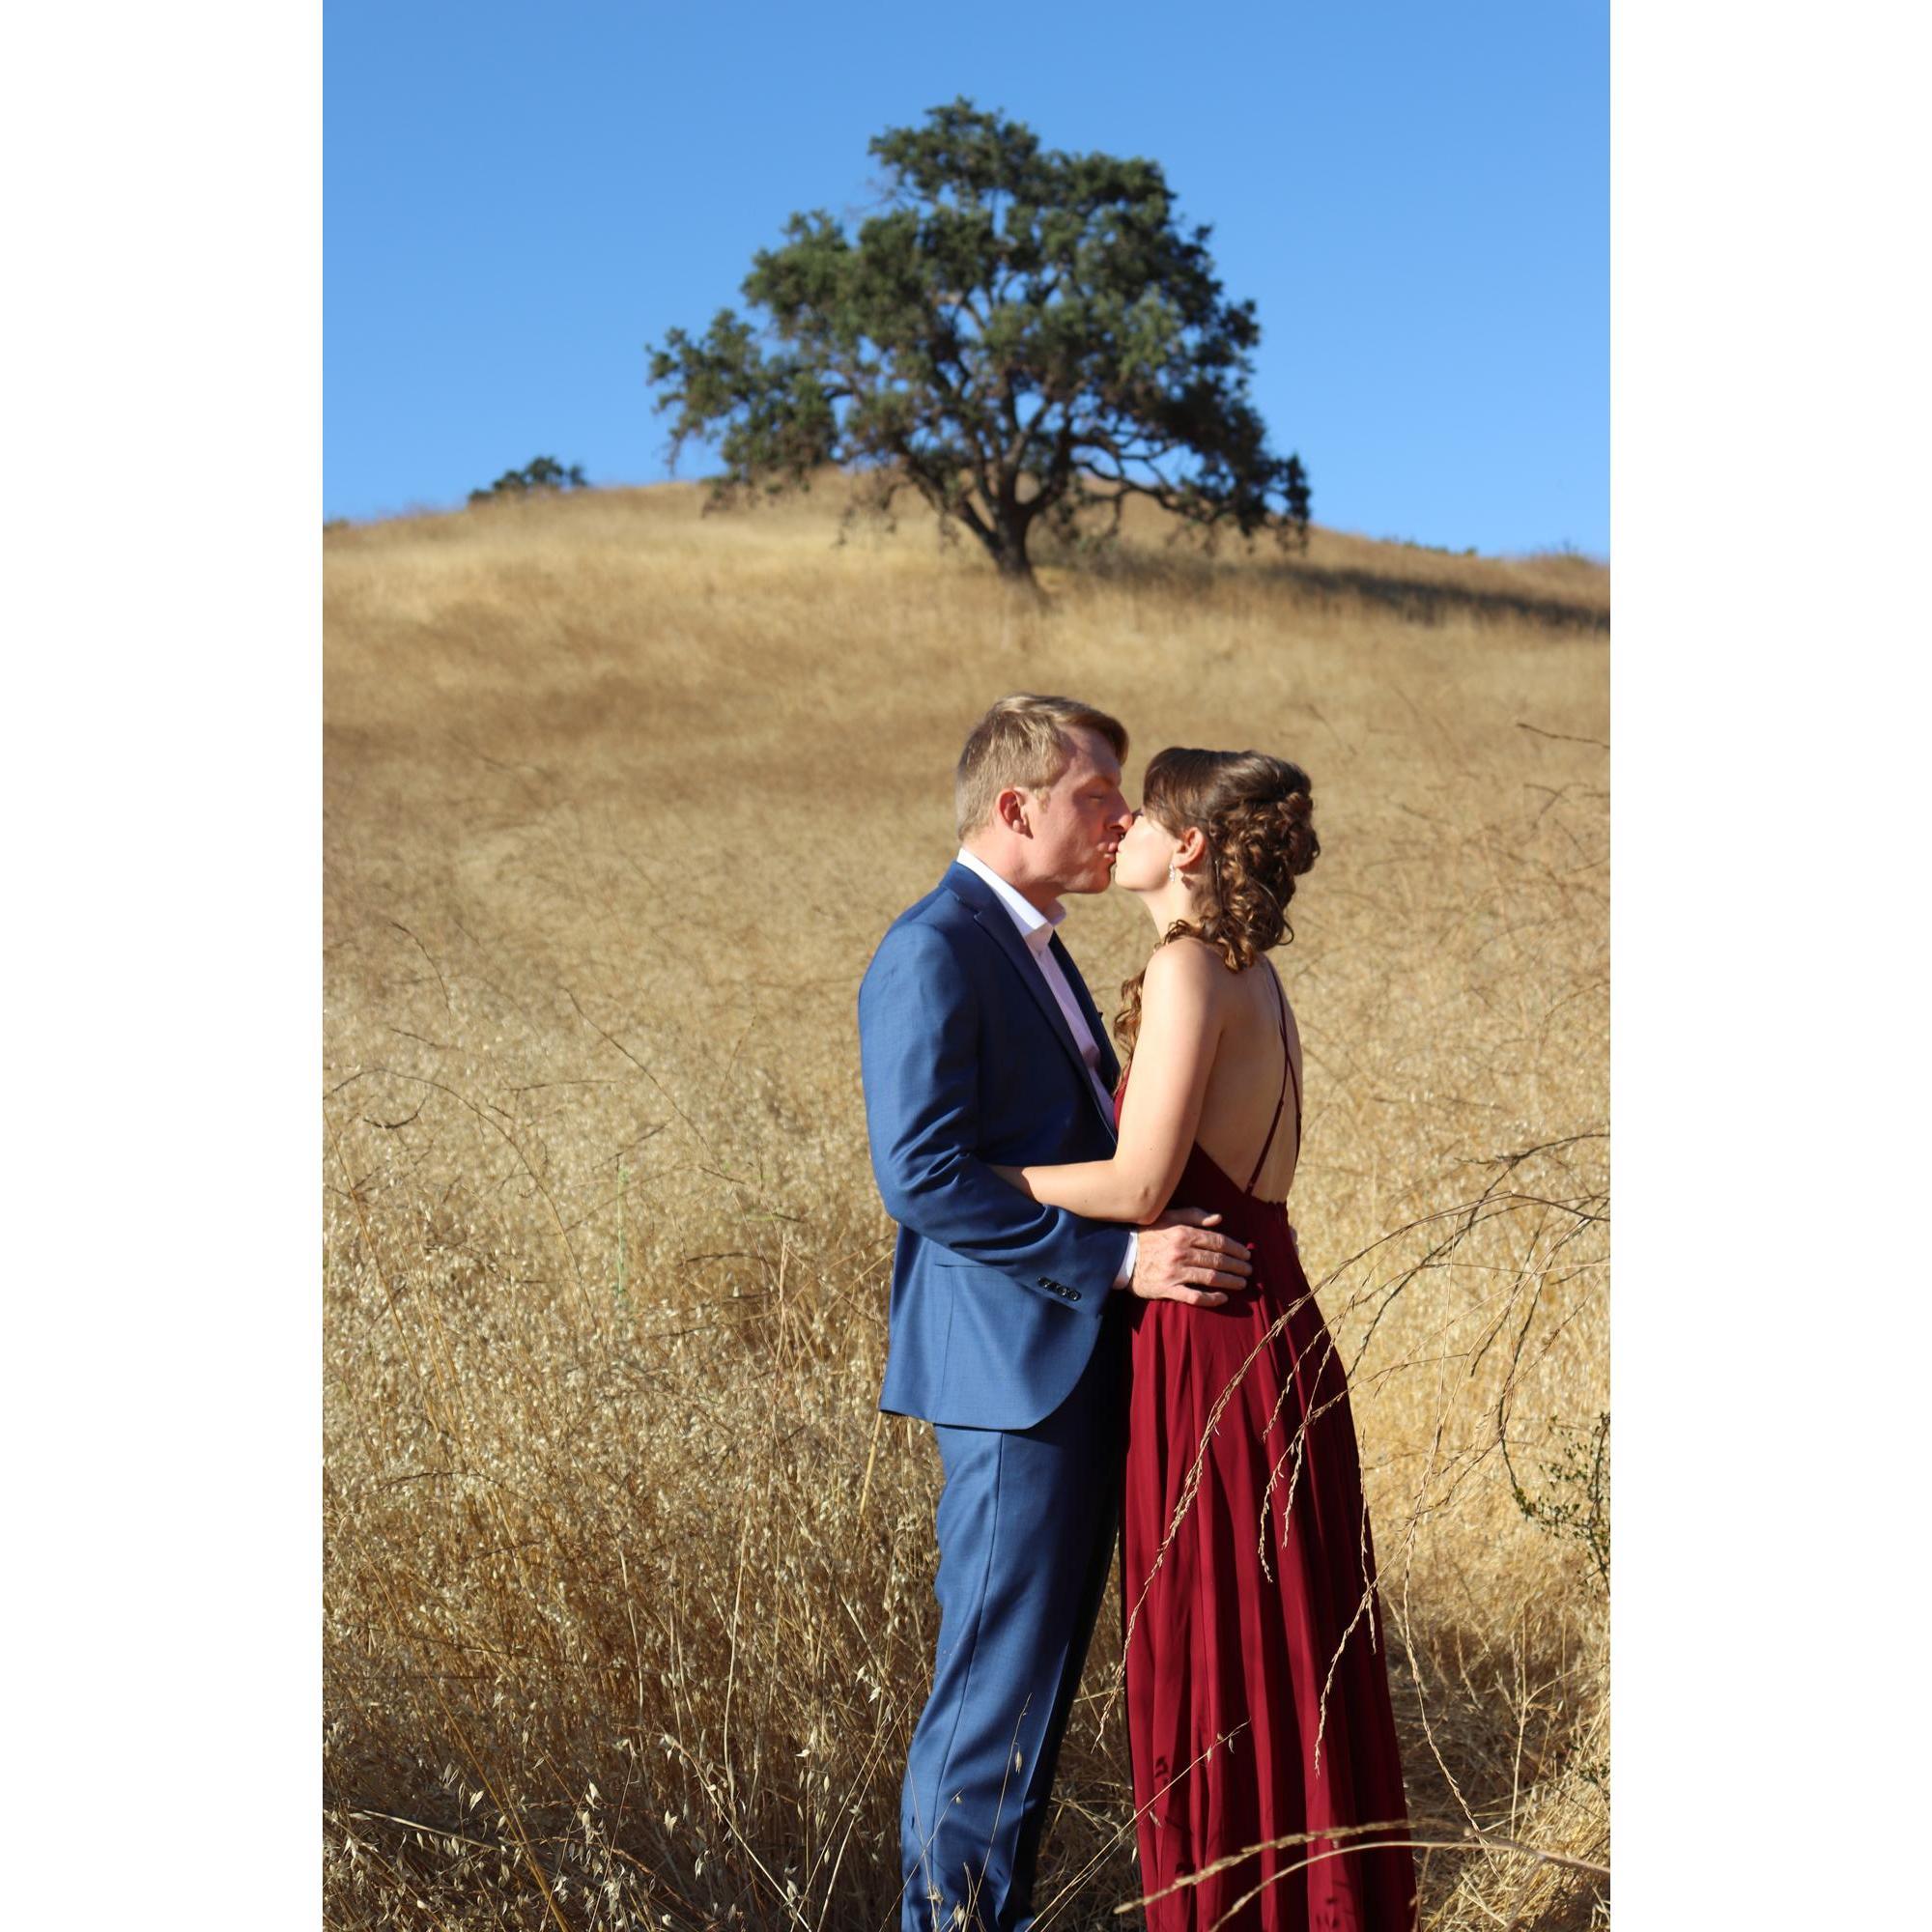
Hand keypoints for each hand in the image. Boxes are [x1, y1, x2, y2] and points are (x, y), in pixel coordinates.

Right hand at [1126, 1209, 1253, 1307]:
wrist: (1119, 1256)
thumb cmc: (1146, 1235)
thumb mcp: (1167, 1218)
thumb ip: (1193, 1216)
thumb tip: (1218, 1219)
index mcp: (1182, 1233)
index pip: (1217, 1241)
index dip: (1235, 1248)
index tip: (1246, 1254)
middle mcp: (1180, 1252)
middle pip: (1217, 1260)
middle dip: (1237, 1266)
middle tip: (1249, 1271)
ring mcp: (1174, 1272)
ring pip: (1210, 1278)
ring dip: (1230, 1281)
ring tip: (1242, 1284)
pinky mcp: (1167, 1289)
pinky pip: (1194, 1296)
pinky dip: (1211, 1299)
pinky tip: (1222, 1298)